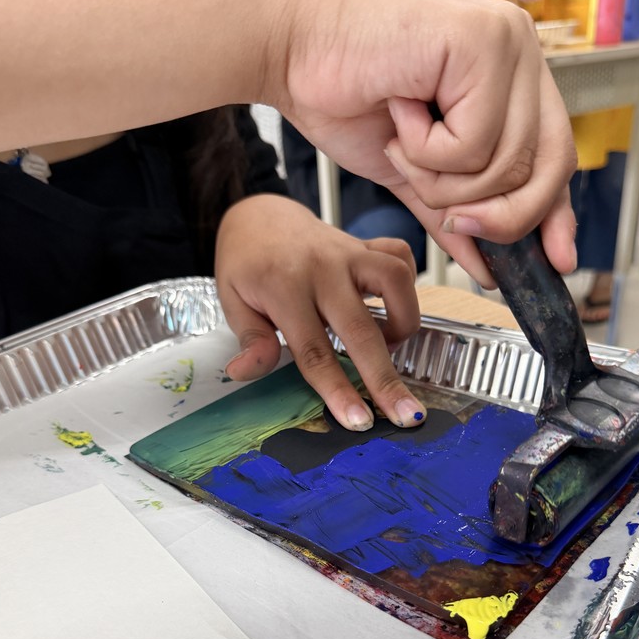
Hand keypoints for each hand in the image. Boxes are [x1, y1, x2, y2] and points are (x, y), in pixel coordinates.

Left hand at [215, 195, 425, 431]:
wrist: (259, 216)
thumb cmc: (246, 266)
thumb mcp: (232, 301)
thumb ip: (249, 338)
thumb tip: (244, 374)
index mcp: (284, 288)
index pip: (315, 350)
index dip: (339, 390)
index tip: (359, 422)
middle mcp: (322, 268)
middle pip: (362, 329)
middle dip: (385, 379)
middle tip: (407, 416)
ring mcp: (349, 251)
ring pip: (396, 282)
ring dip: (403, 323)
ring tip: (390, 348)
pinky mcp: (366, 243)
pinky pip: (401, 256)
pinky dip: (406, 286)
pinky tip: (394, 309)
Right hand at [276, 0, 576, 290]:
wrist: (290, 48)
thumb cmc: (344, 96)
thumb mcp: (413, 172)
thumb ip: (454, 212)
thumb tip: (488, 268)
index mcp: (510, 79)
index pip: (554, 157)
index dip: (555, 214)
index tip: (556, 261)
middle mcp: (519, 52)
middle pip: (545, 168)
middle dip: (495, 214)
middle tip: (449, 213)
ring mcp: (505, 42)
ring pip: (505, 163)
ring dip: (441, 178)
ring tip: (402, 140)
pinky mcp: (481, 40)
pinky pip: (474, 141)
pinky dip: (426, 149)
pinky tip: (400, 111)